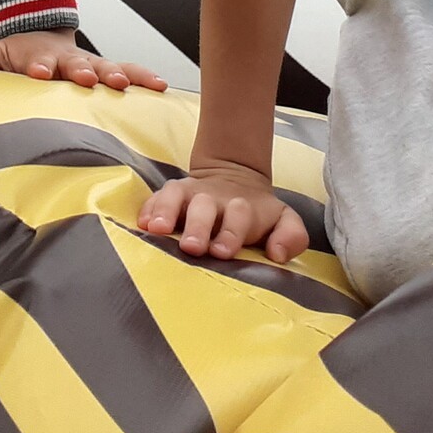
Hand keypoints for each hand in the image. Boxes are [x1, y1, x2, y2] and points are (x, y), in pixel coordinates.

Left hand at [0, 29, 167, 91]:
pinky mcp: (106, 71)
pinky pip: (129, 73)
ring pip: (107, 67)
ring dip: (118, 75)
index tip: (39, 74)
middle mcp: (68, 60)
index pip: (38, 62)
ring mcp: (90, 64)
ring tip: (129, 84)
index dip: (38, 67)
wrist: (42, 33)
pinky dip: (144, 78)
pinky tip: (161, 86)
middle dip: (83, 72)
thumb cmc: (19, 53)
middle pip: (77, 64)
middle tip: (89, 79)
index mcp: (40, 57)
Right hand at [137, 159, 307, 263]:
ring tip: (156, 230)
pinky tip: (141, 223)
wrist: (233, 179)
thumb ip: (291, 235)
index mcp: (242, 209)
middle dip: (198, 227)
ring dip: (167, 212)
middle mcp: (213, 200)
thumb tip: (278, 253)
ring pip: (176, 197)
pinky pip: (155, 198)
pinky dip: (148, 209)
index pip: (239, 217)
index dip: (231, 233)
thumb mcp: (284, 220)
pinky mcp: (170, 194)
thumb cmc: (256, 215)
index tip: (224, 251)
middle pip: (204, 208)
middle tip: (193, 247)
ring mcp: (189, 194)